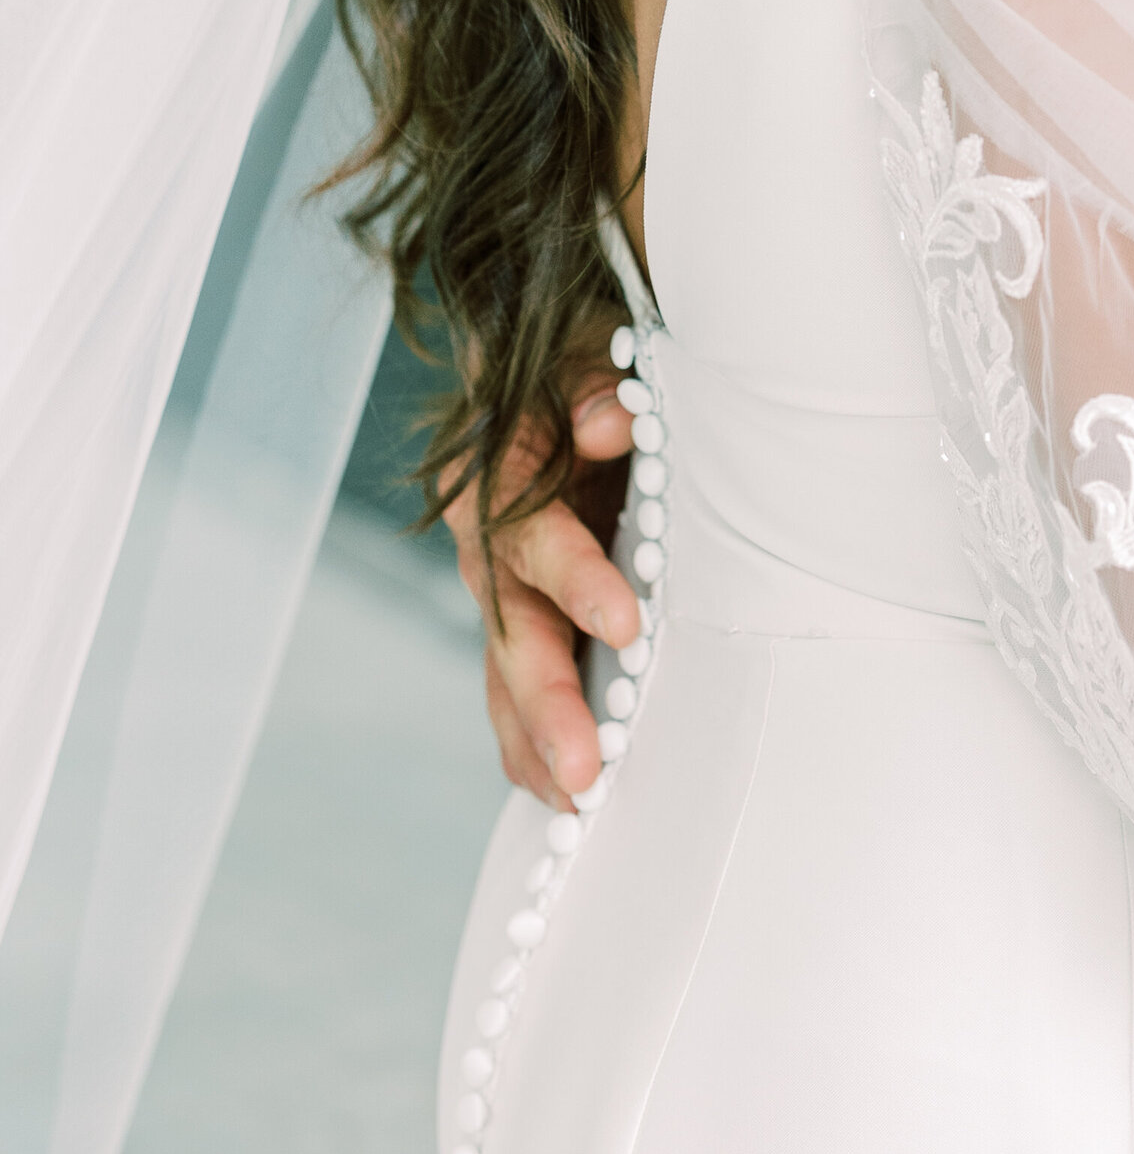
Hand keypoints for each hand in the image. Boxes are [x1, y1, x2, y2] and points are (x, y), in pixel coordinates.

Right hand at [444, 370, 641, 811]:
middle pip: (509, 627)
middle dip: (548, 701)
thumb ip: (597, 387)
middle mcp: (486, 541)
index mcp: (496, 472)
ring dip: (538, 739)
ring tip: (577, 802)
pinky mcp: (520, 616)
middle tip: (586, 767)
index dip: (575, 579)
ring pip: (506, 672)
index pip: (530, 532)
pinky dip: (533, 740)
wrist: (542, 371)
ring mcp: (498, 588)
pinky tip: (558, 792)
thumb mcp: (586, 352)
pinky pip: (515, 684)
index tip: (627, 624)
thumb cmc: (576, 362)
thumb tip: (608, 426)